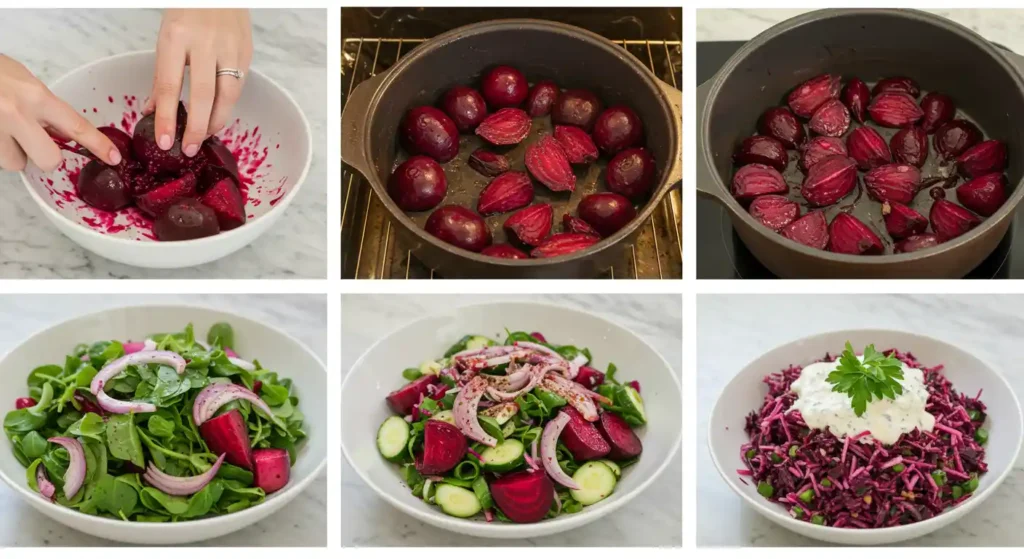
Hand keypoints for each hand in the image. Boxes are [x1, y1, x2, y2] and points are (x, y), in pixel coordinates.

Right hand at [0, 55, 120, 172]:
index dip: (97, 145)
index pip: (76, 126)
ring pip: (16, 163)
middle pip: (48, 160)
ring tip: (3, 129)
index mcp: (35, 96)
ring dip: (13, 152)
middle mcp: (16, 113)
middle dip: (44, 157)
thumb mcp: (24, 81)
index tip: (113, 158)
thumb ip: (44, 107)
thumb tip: (63, 131)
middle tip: (33, 141)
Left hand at [145, 9, 252, 158]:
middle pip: (202, 96)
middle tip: (187, 149)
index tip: (165, 141)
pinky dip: (227, 104)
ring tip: (205, 135)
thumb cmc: (187, 11)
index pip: (169, 86)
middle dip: (195, 128)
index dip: (166, 117)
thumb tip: (152, 111)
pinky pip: (238, 86)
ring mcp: (230, 49)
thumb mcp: (166, 37)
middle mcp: (205, 44)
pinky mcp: (247, 53)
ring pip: (227, 96)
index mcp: (176, 38)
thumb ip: (161, 74)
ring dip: (216, 121)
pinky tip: (218, 114)